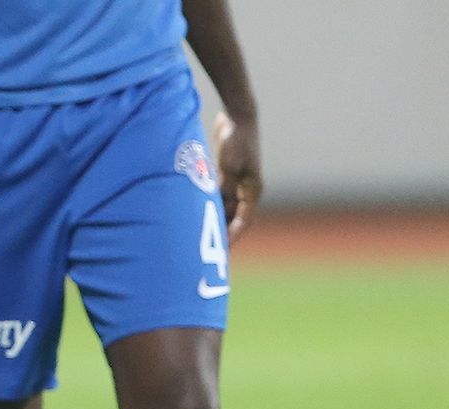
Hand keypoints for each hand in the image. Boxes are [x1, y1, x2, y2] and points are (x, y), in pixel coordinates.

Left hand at [211, 111, 261, 244]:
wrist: (238, 117)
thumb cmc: (237, 140)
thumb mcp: (228, 166)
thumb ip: (223, 187)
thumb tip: (216, 207)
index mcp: (252, 191)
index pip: (243, 221)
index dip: (233, 237)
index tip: (222, 251)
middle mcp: (246, 190)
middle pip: (234, 218)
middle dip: (223, 234)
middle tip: (208, 251)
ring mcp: (237, 183)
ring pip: (225, 209)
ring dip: (215, 221)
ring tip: (200, 237)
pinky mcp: (227, 176)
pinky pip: (218, 197)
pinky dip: (210, 206)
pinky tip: (196, 215)